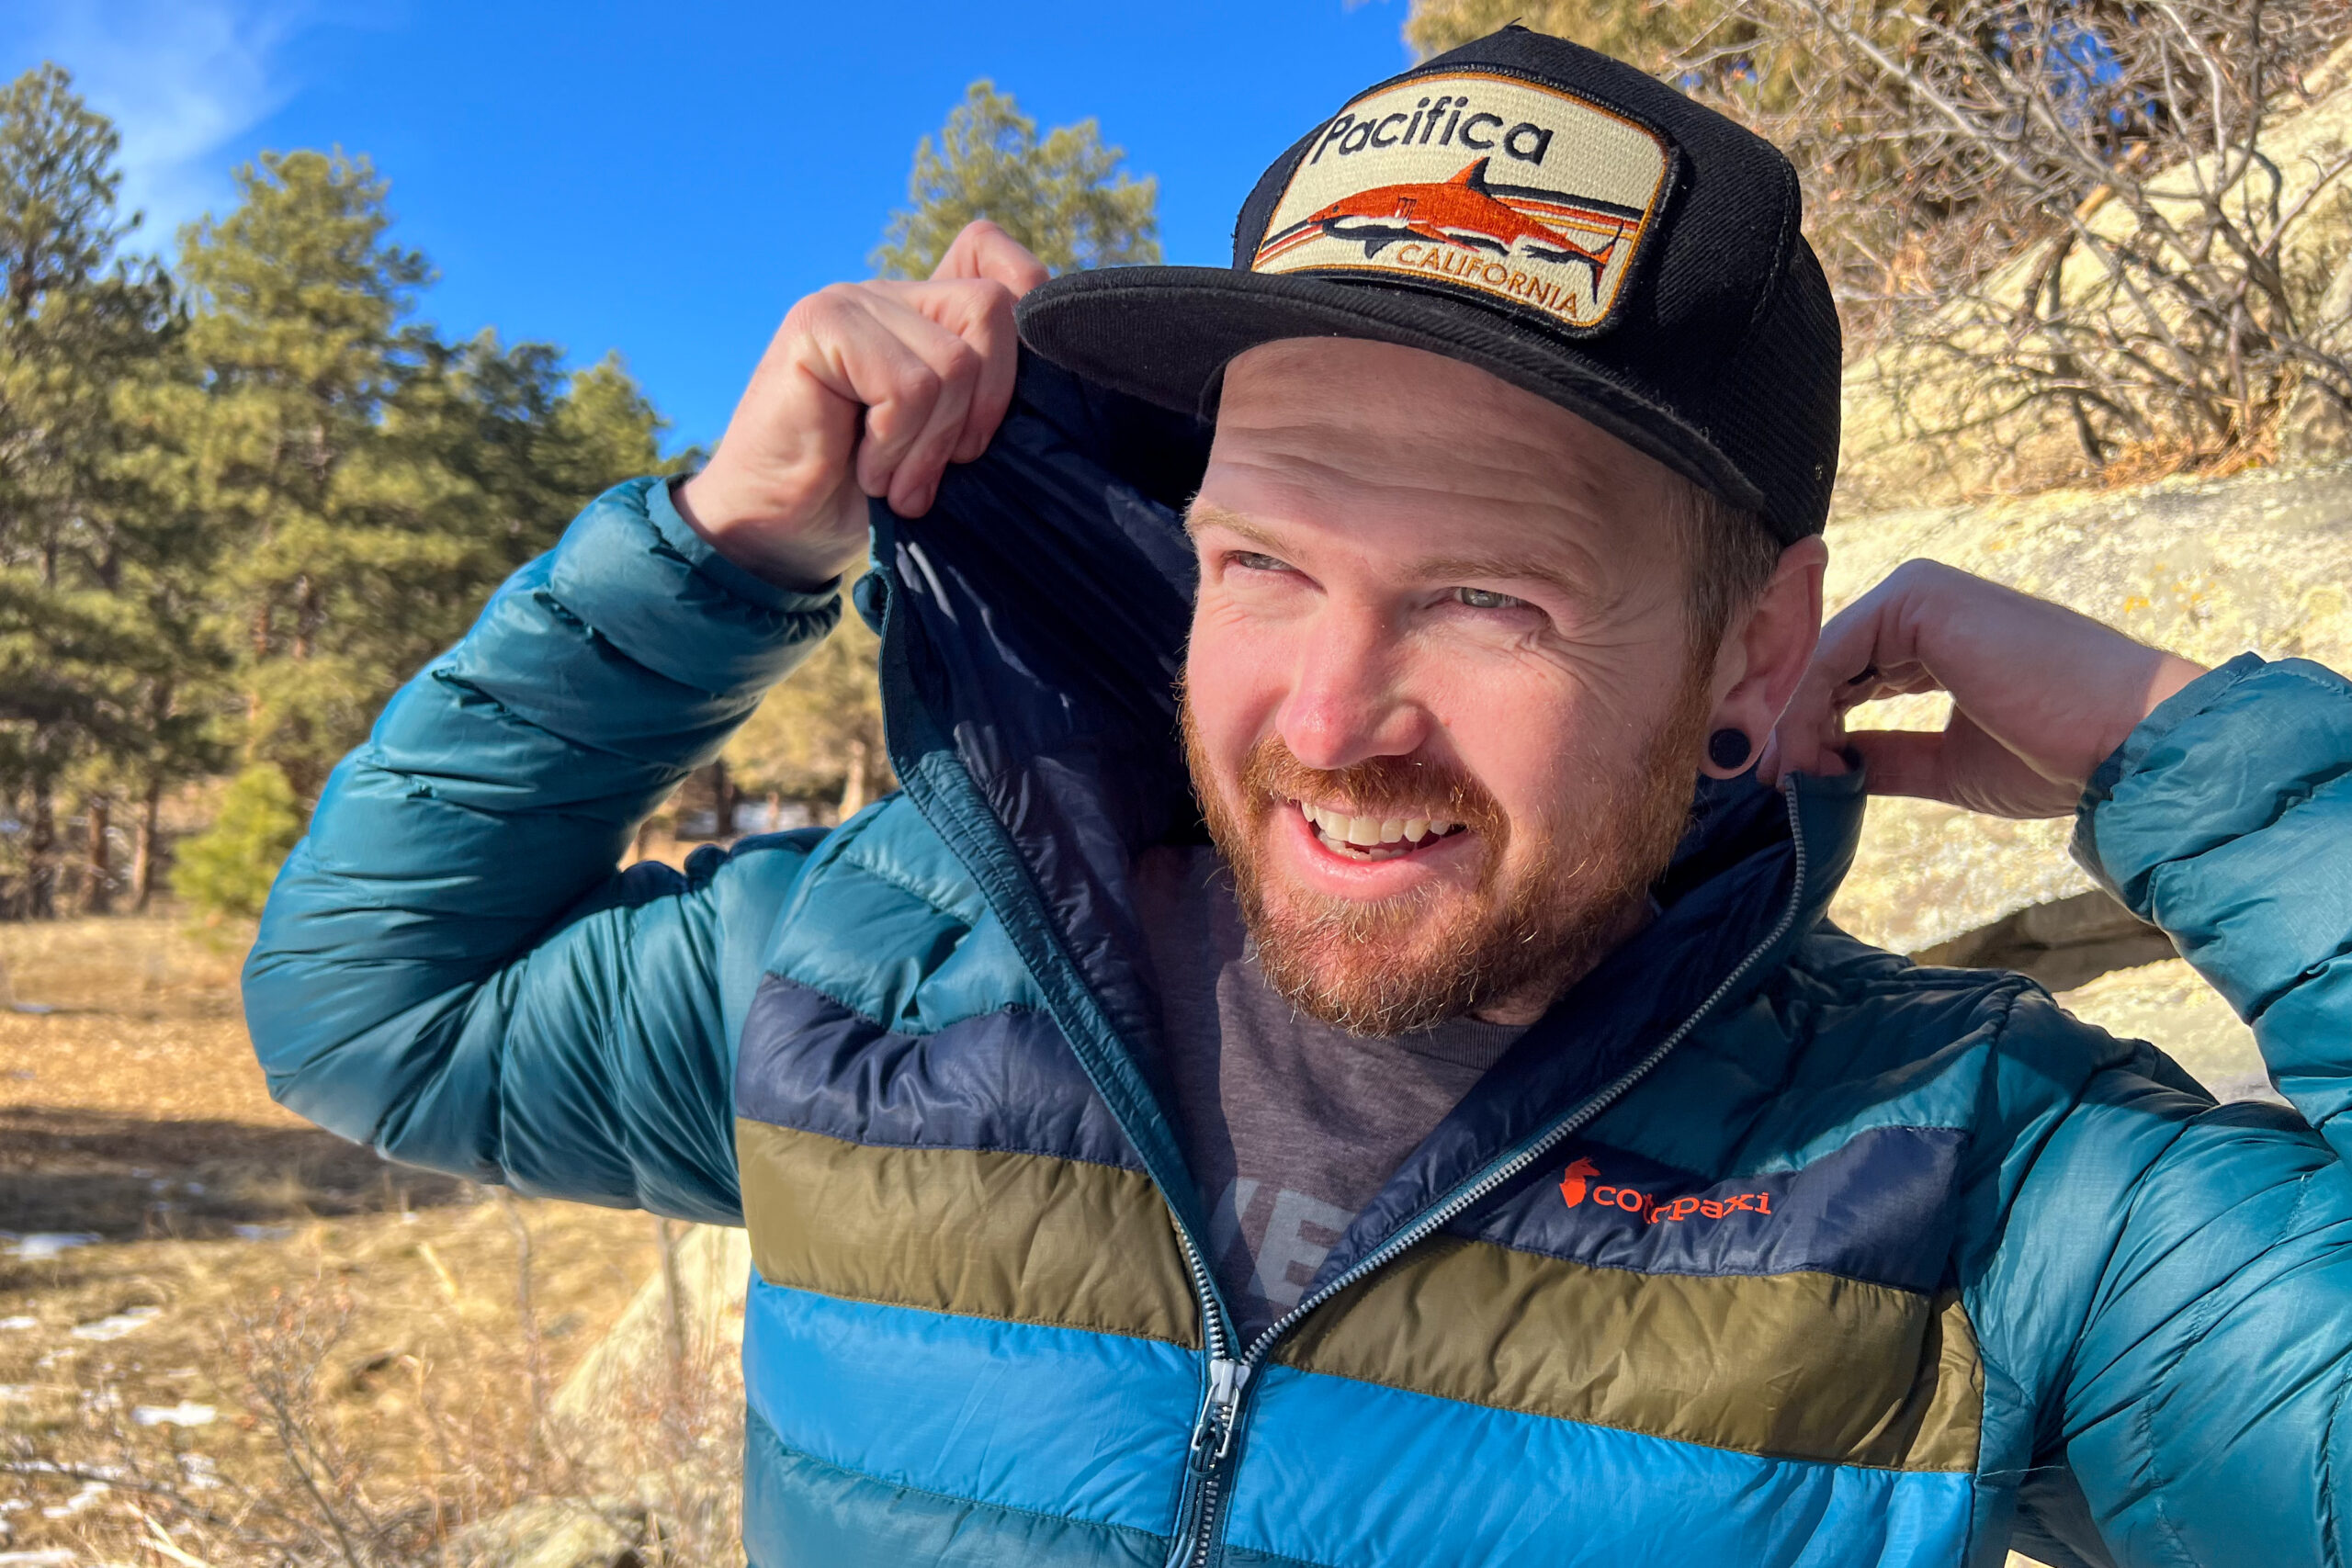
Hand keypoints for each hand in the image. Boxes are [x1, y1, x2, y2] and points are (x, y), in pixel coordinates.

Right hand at [674, 221, 1048, 586]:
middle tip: (945, 470)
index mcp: (927, 314)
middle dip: (984, 408)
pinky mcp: (818, 326)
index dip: (1026, 305)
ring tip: (894, 482)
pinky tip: (865, 470)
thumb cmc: (867, 498)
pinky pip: (907, 386)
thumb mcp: (950, 447)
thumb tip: (1062, 377)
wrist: (780, 534)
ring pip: (953, 361)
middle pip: (994, 309)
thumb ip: (987, 397)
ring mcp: (852, 302)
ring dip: (930, 446)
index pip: (994, 253)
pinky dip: (895, 445)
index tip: (1009, 400)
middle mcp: (892, 295)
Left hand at [1762, 559, 2207, 817]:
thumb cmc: (2058, 755)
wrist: (2125, 742)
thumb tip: (1821, 771)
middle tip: (1769, 789)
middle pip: (1825, 668)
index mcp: (1934, 636)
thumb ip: (1885, 758)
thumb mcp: (1947, 764)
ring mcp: (1918, 594)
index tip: (1788, 788)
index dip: (1809, 733)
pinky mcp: (1916, 598)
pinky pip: (1833, 657)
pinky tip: (1804, 760)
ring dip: (1793, 727)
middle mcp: (1920, 605)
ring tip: (1788, 784)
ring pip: (1822, 664)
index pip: (1844, 681)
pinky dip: (1807, 711)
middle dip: (1789, 729)